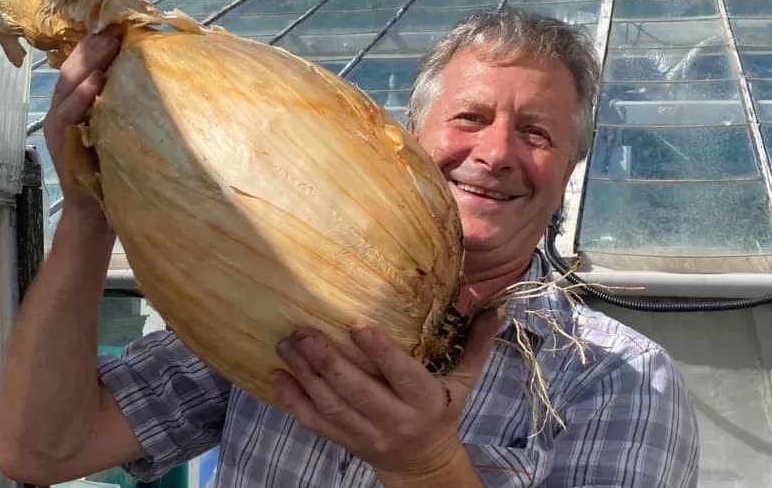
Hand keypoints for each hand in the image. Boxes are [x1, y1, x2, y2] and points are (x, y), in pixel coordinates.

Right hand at [43, 26, 122, 222]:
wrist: (96, 214)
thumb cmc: (113, 172)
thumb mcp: (120, 131)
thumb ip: (124, 105)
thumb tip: (150, 78)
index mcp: (78, 104)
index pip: (84, 66)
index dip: (98, 44)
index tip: (121, 26)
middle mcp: (64, 111)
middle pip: (74, 69)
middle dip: (93, 46)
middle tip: (115, 29)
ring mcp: (59, 126)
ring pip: (67, 86)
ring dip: (87, 64)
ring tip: (106, 46)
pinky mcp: (60, 144)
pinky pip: (66, 116)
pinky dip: (80, 98)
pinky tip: (94, 84)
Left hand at [273, 307, 504, 480]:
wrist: (424, 465)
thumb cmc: (442, 412)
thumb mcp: (464, 381)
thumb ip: (476, 344)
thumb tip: (494, 306)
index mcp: (425, 401)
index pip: (401, 375)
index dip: (379, 352)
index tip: (357, 325)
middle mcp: (395, 420)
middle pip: (356, 391)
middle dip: (327, 360)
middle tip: (303, 331)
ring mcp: (366, 434)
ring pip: (330, 404)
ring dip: (304, 374)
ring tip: (286, 344)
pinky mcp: (345, 442)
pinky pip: (315, 423)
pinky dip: (293, 401)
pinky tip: (278, 376)